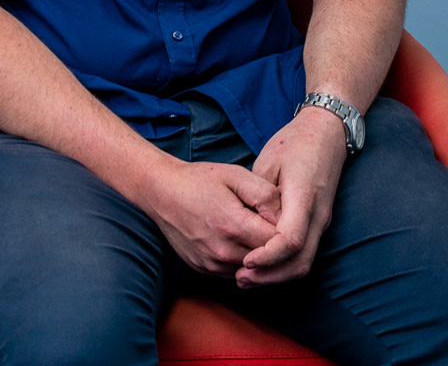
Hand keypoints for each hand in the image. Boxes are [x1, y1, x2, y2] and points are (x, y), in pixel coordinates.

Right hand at [140, 158, 280, 277]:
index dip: (286, 229)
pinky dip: (243, 260)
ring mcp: (212, 264)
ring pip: (254, 270)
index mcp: (234, 226)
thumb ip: (266, 195)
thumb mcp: (236, 175)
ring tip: (251, 229)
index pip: (279, 242)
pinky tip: (237, 239)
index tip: (279, 215)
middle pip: (268, 259)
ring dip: (259, 255)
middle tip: (268, 222)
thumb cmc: (200, 180)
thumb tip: (285, 217)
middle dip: (275, 244)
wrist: (161, 191)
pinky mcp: (204, 269)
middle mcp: (224, 251)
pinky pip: (236, 271)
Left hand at [236, 106, 348, 286]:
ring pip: (305, 261)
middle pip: (301, 261)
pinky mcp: (319, 223)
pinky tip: (261, 266)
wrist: (327, 133)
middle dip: (270, 276)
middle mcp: (318, 215)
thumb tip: (247, 223)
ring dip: (277, 276)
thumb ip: (258, 196)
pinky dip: (284, 265)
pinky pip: (304, 253)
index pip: (291, 239)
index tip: (245, 262)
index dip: (268, 256)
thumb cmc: (294, 143)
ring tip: (246, 278)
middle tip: (240, 279)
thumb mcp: (267, 162)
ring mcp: (322, 221)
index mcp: (304, 197)